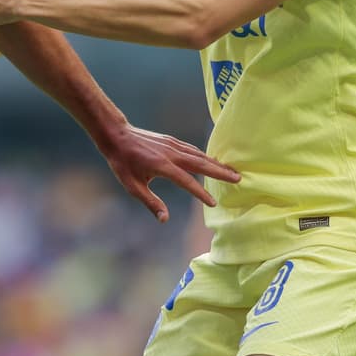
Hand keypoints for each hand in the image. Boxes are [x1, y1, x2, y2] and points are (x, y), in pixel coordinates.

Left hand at [100, 125, 239, 221]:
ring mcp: (173, 145)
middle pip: (201, 164)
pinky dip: (205, 156)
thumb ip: (151, 202)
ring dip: (217, 163)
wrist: (117, 136)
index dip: (200, 193)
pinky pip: (193, 149)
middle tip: (239, 178)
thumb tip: (164, 219)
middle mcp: (171, 154)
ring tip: (232, 171)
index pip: (187, 181)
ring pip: (200, 155)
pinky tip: (212, 162)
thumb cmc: (122, 163)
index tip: (214, 203)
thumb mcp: (132, 186)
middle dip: (221, 172)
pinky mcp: (172, 141)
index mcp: (162, 166)